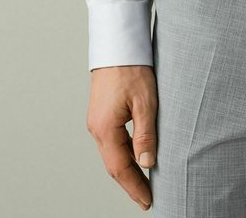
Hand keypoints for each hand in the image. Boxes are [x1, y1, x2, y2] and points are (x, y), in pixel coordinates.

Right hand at [87, 65, 156, 210]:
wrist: (117, 44)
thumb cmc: (131, 68)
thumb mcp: (145, 103)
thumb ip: (145, 135)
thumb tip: (147, 164)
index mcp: (105, 129)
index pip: (120, 168)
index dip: (135, 187)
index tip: (148, 201)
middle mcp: (97, 128)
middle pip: (114, 165)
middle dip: (130, 183)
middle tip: (147, 198)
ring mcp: (97, 121)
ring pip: (112, 154)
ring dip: (127, 170)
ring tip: (144, 183)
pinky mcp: (102, 114)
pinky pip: (112, 142)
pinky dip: (124, 155)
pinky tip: (135, 158)